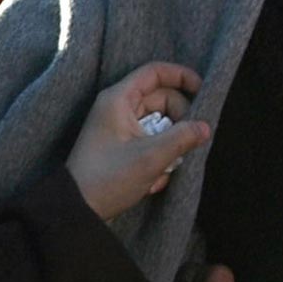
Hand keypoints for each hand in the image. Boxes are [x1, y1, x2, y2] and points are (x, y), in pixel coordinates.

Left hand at [66, 61, 210, 220]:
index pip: (155, 72)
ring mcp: (118, 127)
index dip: (181, 76)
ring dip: (169, 143)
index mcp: (119, 99)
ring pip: (158, 122)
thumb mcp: (150, 158)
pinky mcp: (120, 145)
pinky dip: (157, 156)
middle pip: (161, 98)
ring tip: (166, 167)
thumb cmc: (107, 179)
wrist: (77, 209)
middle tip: (188, 141)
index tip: (203, 90)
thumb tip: (205, 127)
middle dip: (179, 119)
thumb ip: (182, 138)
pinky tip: (154, 178)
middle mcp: (117, 108)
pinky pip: (149, 140)